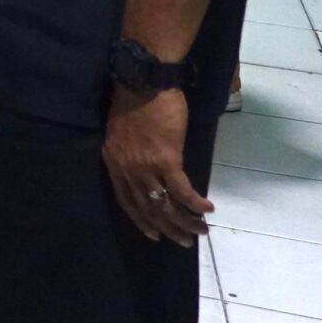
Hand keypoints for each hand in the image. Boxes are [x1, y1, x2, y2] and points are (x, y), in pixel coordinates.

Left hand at [106, 84, 210, 245]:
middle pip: (147, 208)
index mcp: (113, 162)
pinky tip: (208, 209)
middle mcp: (126, 168)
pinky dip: (196, 203)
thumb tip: (147, 170)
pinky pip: (182, 191)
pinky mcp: (166, 160)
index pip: (126, 201)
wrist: (144, 81)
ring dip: (185, 221)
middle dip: (167, 228)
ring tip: (201, 230)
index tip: (153, 234)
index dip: (140, 220)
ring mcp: (145, 166)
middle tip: (184, 241)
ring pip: (165, 204)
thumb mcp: (122, 132)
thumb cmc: (134, 101)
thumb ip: (130, 154)